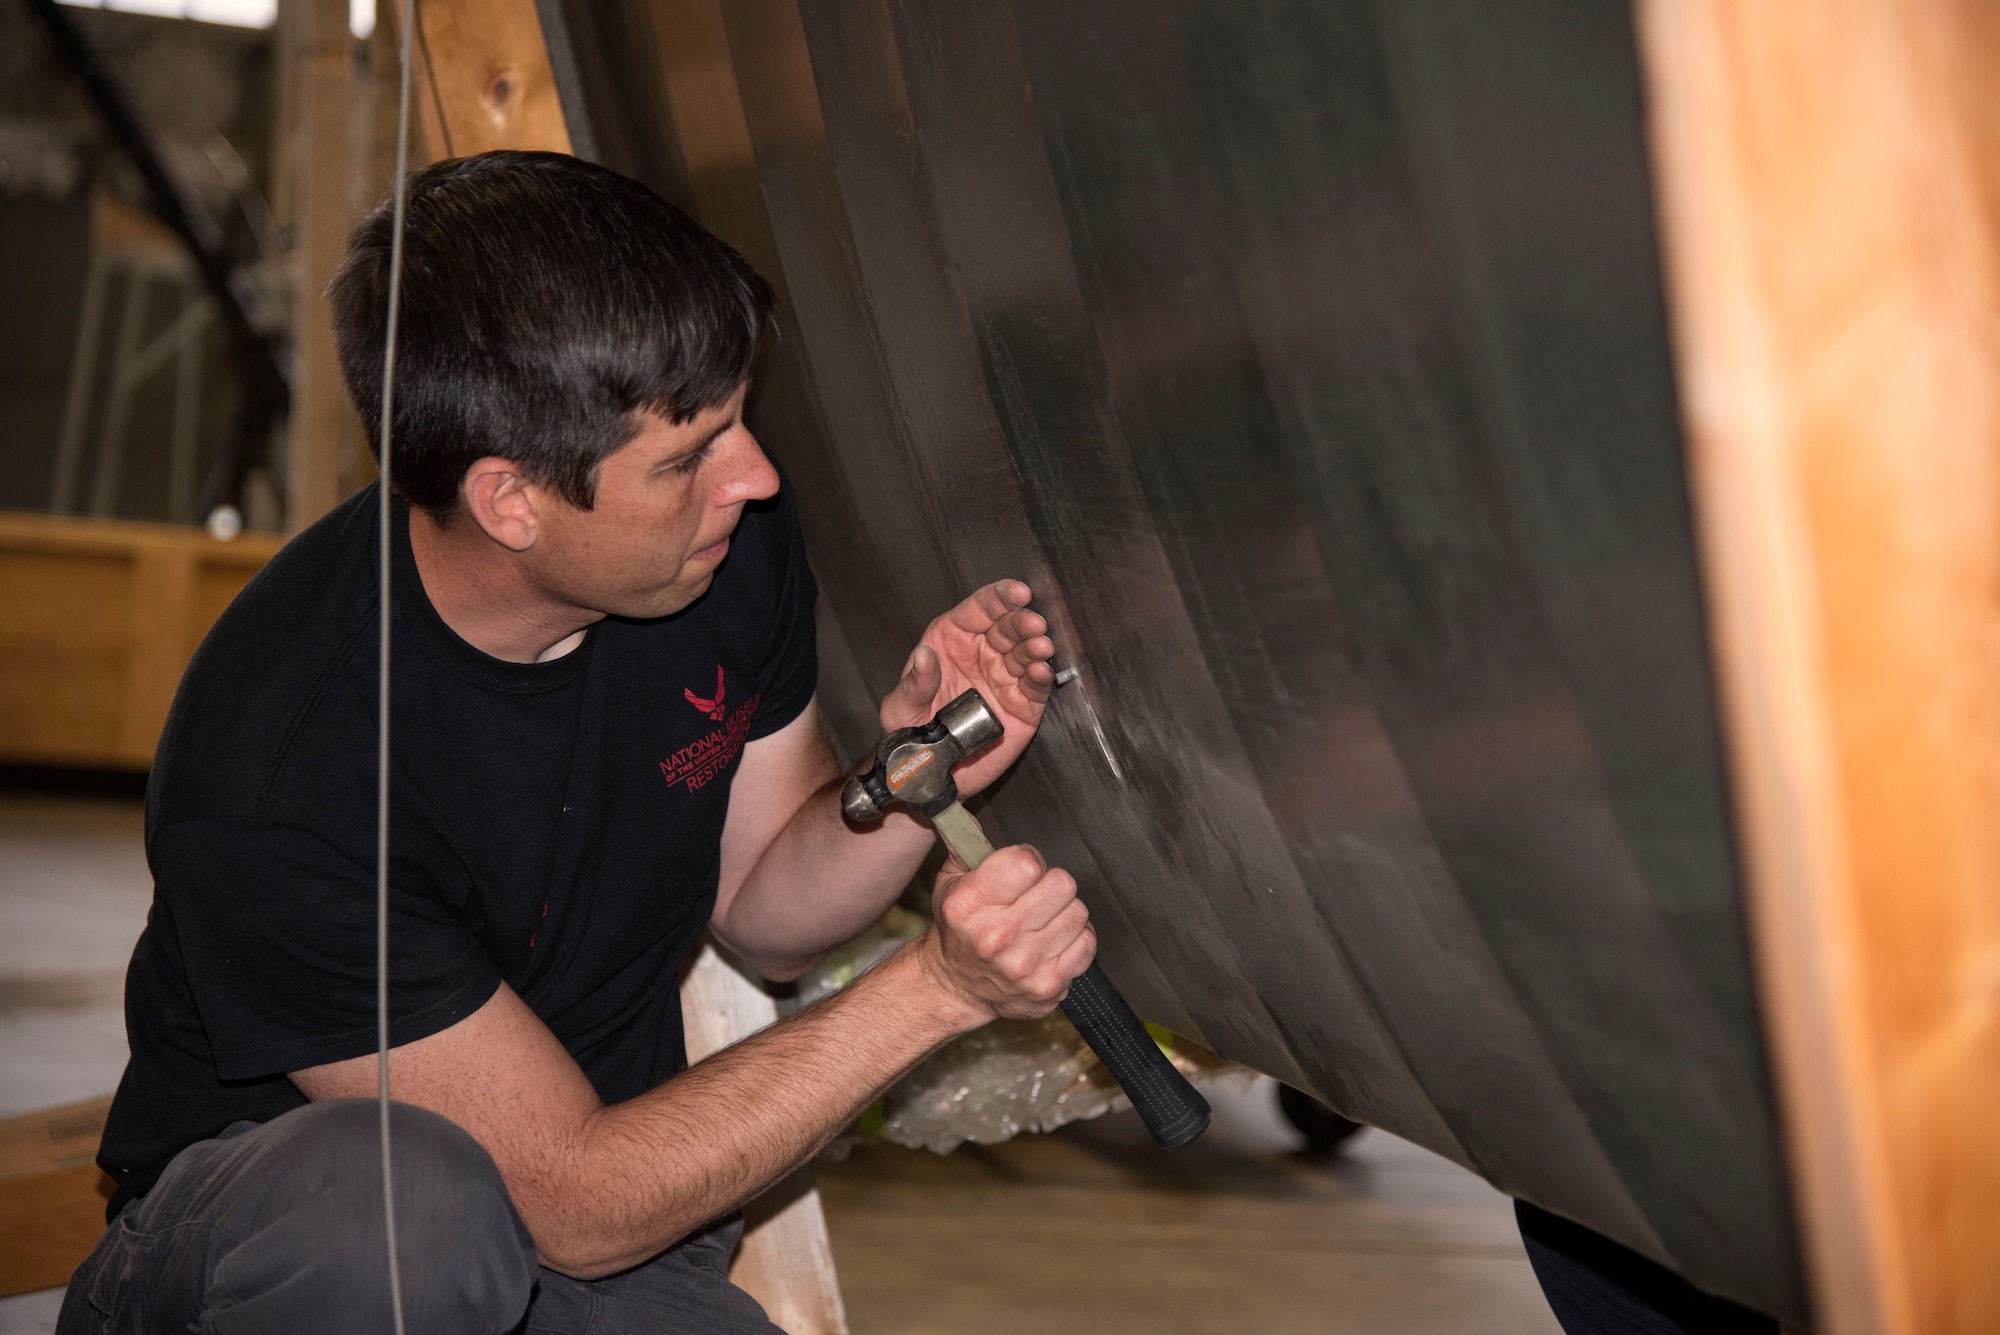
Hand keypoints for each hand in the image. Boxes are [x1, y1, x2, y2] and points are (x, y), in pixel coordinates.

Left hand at [879, 580, 1055, 797]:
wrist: (929, 774)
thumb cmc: (910, 735)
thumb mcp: (900, 710)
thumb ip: (913, 685)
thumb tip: (924, 656)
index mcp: (951, 641)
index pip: (978, 610)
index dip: (998, 597)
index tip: (1015, 593)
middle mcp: (981, 654)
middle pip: (1007, 627)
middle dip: (1022, 621)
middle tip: (1033, 624)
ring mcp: (1003, 678)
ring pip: (1025, 653)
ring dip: (1035, 647)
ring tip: (1041, 647)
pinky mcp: (1021, 705)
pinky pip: (1034, 686)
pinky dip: (1040, 677)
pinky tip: (1041, 671)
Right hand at [918, 843, 1094, 1022]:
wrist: (957, 987)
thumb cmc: (959, 929)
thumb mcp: (950, 882)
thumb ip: (964, 842)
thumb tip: (966, 803)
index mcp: (968, 905)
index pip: (1027, 862)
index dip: (1030, 859)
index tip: (1020, 870)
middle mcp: (996, 937)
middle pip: (1062, 885)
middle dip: (1051, 884)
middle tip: (1034, 895)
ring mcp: (1024, 966)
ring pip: (1079, 912)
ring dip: (1064, 911)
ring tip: (1042, 920)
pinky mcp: (1048, 986)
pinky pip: (1087, 943)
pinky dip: (1074, 939)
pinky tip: (1051, 941)